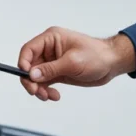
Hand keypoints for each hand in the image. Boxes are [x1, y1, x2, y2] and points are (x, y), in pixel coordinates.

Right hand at [17, 27, 135, 101]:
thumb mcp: (73, 62)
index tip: (26, 77)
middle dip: (31, 81)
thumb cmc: (98, 55)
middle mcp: (49, 49)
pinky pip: (44, 83)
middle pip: (29, 66)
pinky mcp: (56, 73)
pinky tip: (54, 96)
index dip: (24, 63)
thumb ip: (50, 69)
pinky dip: (46, 91)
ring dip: (39, 89)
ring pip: (35, 77)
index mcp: (51, 39)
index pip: (28, 50)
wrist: (111, 64)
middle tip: (36, 92)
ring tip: (48, 96)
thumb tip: (32, 74)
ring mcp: (52, 62)